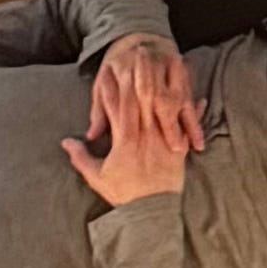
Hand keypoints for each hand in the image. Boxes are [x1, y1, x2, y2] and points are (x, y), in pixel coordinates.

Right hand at [63, 61, 198, 207]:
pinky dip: (194, 111)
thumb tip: (66, 141)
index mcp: (125, 140)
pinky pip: (188, 125)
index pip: (116, 105)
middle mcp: (145, 134)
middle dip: (136, 75)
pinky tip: (200, 97)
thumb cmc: (124, 194)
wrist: (150, 214)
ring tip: (166, 64)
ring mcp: (164, 138)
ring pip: (164, 104)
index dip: (112, 86)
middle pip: (140, 97)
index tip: (110, 69)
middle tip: (135, 53)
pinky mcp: (179, 147)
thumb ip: (81, 157)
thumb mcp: (99, 177)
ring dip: (164, 84)